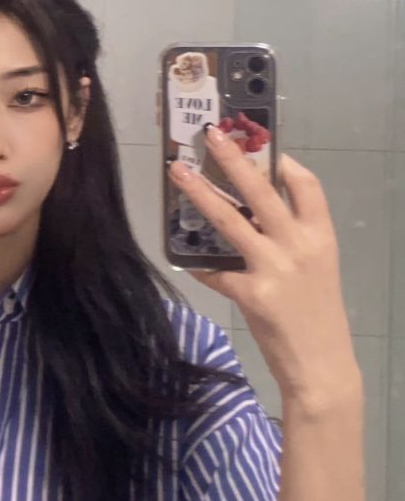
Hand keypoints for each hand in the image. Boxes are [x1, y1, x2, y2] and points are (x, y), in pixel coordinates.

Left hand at [167, 126, 360, 408]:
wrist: (321, 366)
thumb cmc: (317, 316)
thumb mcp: (318, 269)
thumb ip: (294, 240)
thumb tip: (257, 215)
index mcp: (320, 237)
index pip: (307, 186)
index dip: (286, 164)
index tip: (266, 149)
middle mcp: (298, 246)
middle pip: (262, 191)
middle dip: (234, 159)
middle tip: (212, 134)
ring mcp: (274, 268)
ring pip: (230, 220)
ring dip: (200, 193)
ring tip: (179, 173)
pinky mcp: (252, 293)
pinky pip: (215, 270)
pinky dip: (198, 264)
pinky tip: (186, 259)